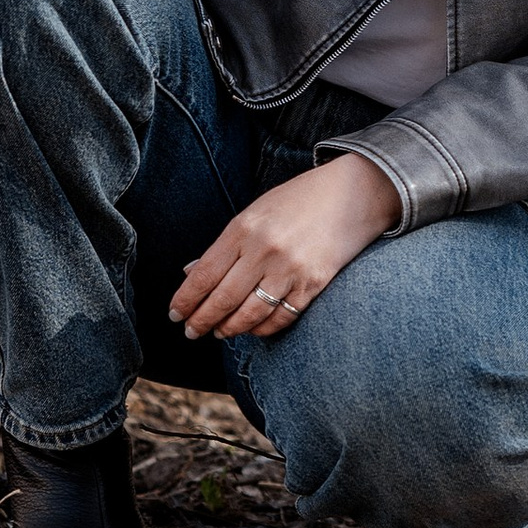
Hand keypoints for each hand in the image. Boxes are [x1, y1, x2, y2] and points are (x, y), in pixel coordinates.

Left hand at [170, 151, 400, 342]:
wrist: (352, 195)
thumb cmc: (297, 202)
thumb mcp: (254, 214)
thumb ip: (224, 246)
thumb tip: (191, 275)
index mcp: (244, 229)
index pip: (204, 274)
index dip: (186, 300)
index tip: (175, 314)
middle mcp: (264, 250)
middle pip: (223, 299)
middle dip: (202, 321)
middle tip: (191, 332)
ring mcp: (290, 270)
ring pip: (250, 315)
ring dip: (229, 329)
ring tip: (219, 332)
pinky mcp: (314, 284)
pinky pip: (281, 318)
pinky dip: (263, 329)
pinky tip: (252, 329)